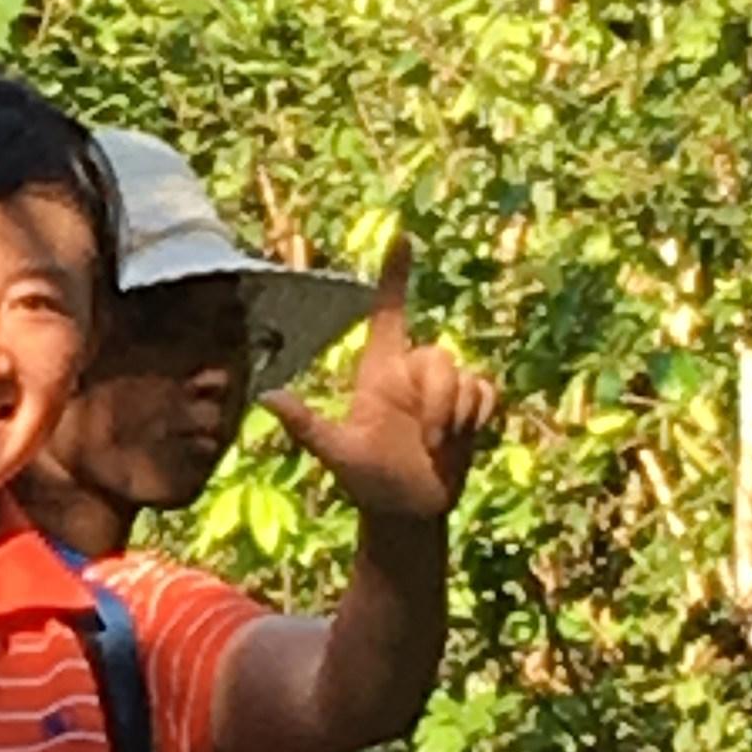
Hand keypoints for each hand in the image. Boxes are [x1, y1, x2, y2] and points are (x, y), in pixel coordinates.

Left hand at [262, 237, 497, 525]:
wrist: (408, 513)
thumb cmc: (368, 482)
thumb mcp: (336, 453)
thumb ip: (305, 425)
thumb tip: (265, 398)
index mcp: (378, 373)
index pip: (388, 313)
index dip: (395, 276)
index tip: (402, 237)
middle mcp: (412, 373)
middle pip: (438, 355)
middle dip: (437, 398)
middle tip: (425, 439)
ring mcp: (443, 390)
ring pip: (465, 376)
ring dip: (454, 416)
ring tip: (435, 447)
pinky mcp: (471, 407)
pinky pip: (486, 392)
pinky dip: (475, 419)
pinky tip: (459, 442)